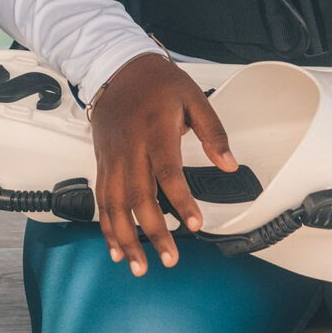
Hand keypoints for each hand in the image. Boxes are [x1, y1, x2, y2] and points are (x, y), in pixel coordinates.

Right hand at [86, 53, 236, 275]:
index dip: (181, 201)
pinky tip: (116, 247)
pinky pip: (102, 199)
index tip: (194, 224)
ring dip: (126, 237)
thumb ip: (214, 132)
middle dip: (153, 232)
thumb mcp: (193, 97)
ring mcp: (112, 157)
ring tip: (139, 264)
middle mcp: (130, 147)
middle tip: (170, 258)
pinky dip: (106, 226)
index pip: (167, 172)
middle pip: (139, 196)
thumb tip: (229, 164)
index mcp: (155, 131)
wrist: (116, 67)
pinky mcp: (102, 162)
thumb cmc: (156, 82)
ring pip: (115, 204)